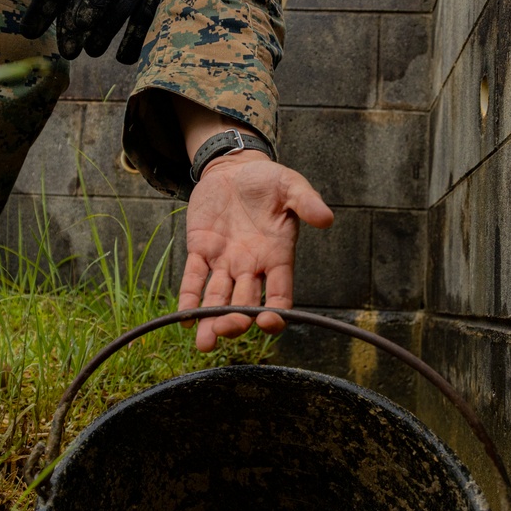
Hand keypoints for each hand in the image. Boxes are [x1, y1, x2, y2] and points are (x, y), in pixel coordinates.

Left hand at [179, 153, 333, 351]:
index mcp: (277, 256)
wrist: (234, 168)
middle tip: (225, 330)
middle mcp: (251, 266)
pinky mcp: (201, 250)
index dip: (276, 312)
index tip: (268, 322)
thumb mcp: (290, 185)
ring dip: (210, 320)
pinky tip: (184, 317)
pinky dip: (189, 298)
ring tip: (204, 343)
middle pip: (244, 303)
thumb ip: (306, 201)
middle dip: (236, 320)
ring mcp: (225, 261)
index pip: (280, 294)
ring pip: (218, 298)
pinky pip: (194, 278)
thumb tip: (327, 218)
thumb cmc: (266, 180)